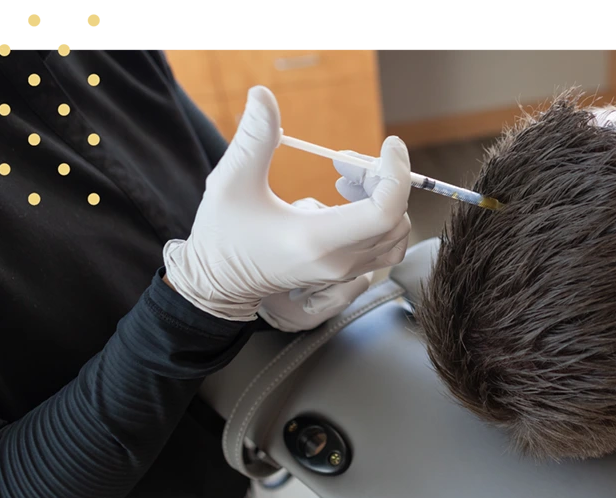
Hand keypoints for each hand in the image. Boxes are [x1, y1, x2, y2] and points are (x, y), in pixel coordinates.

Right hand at [162, 86, 412, 320]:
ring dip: (383, 198)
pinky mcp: (345, 273)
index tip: (389, 145)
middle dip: (381, 179)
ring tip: (346, 178)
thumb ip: (253, 138)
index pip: (385, 210)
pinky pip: (384, 245)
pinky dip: (380, 219)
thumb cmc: (222, 235)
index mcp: (315, 239)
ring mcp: (344, 272)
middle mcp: (338, 261)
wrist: (218, 283)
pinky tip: (347, 201)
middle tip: (343, 161)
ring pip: (395, 233)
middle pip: (394, 217)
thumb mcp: (231, 181)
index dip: (396, 173)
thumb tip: (262, 95)